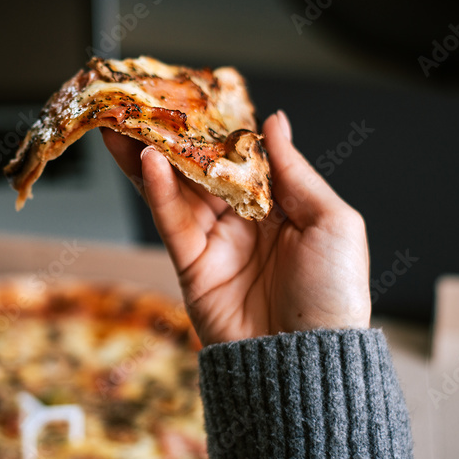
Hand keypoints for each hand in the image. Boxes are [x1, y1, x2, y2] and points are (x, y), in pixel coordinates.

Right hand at [102, 110, 370, 344]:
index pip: (241, 155)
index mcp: (282, 206)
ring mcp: (216, 242)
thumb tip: (275, 122)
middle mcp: (245, 220)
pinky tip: (146, 162)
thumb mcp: (333, 223)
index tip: (193, 94)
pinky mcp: (191, 266)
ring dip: (150, 155)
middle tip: (142, 102)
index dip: (217, 126)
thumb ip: (296, 171)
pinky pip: (172, 222)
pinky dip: (158, 191)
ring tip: (124, 122)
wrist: (306, 365)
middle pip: (200, 169)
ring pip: (176, 189)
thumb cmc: (334, 296)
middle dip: (173, 137)